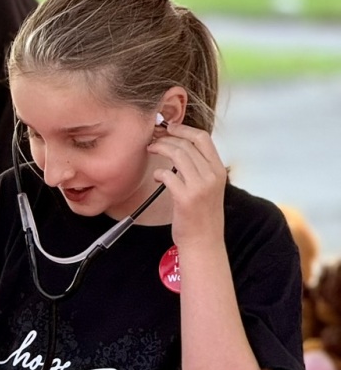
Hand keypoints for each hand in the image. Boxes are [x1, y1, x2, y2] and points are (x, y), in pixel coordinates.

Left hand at [147, 122, 226, 247]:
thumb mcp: (209, 188)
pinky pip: (168, 174)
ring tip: (151, 150)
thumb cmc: (202, 216)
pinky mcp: (185, 198)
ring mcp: (200, 186)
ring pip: (177, 154)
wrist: (204, 242)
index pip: (203, 138)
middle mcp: (212, 176)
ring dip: (160, 148)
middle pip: (187, 143)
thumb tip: (180, 149)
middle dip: (166, 136)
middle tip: (153, 138)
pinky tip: (157, 177)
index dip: (183, 129)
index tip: (169, 127)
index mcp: (219, 170)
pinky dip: (159, 172)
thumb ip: (200, 169)